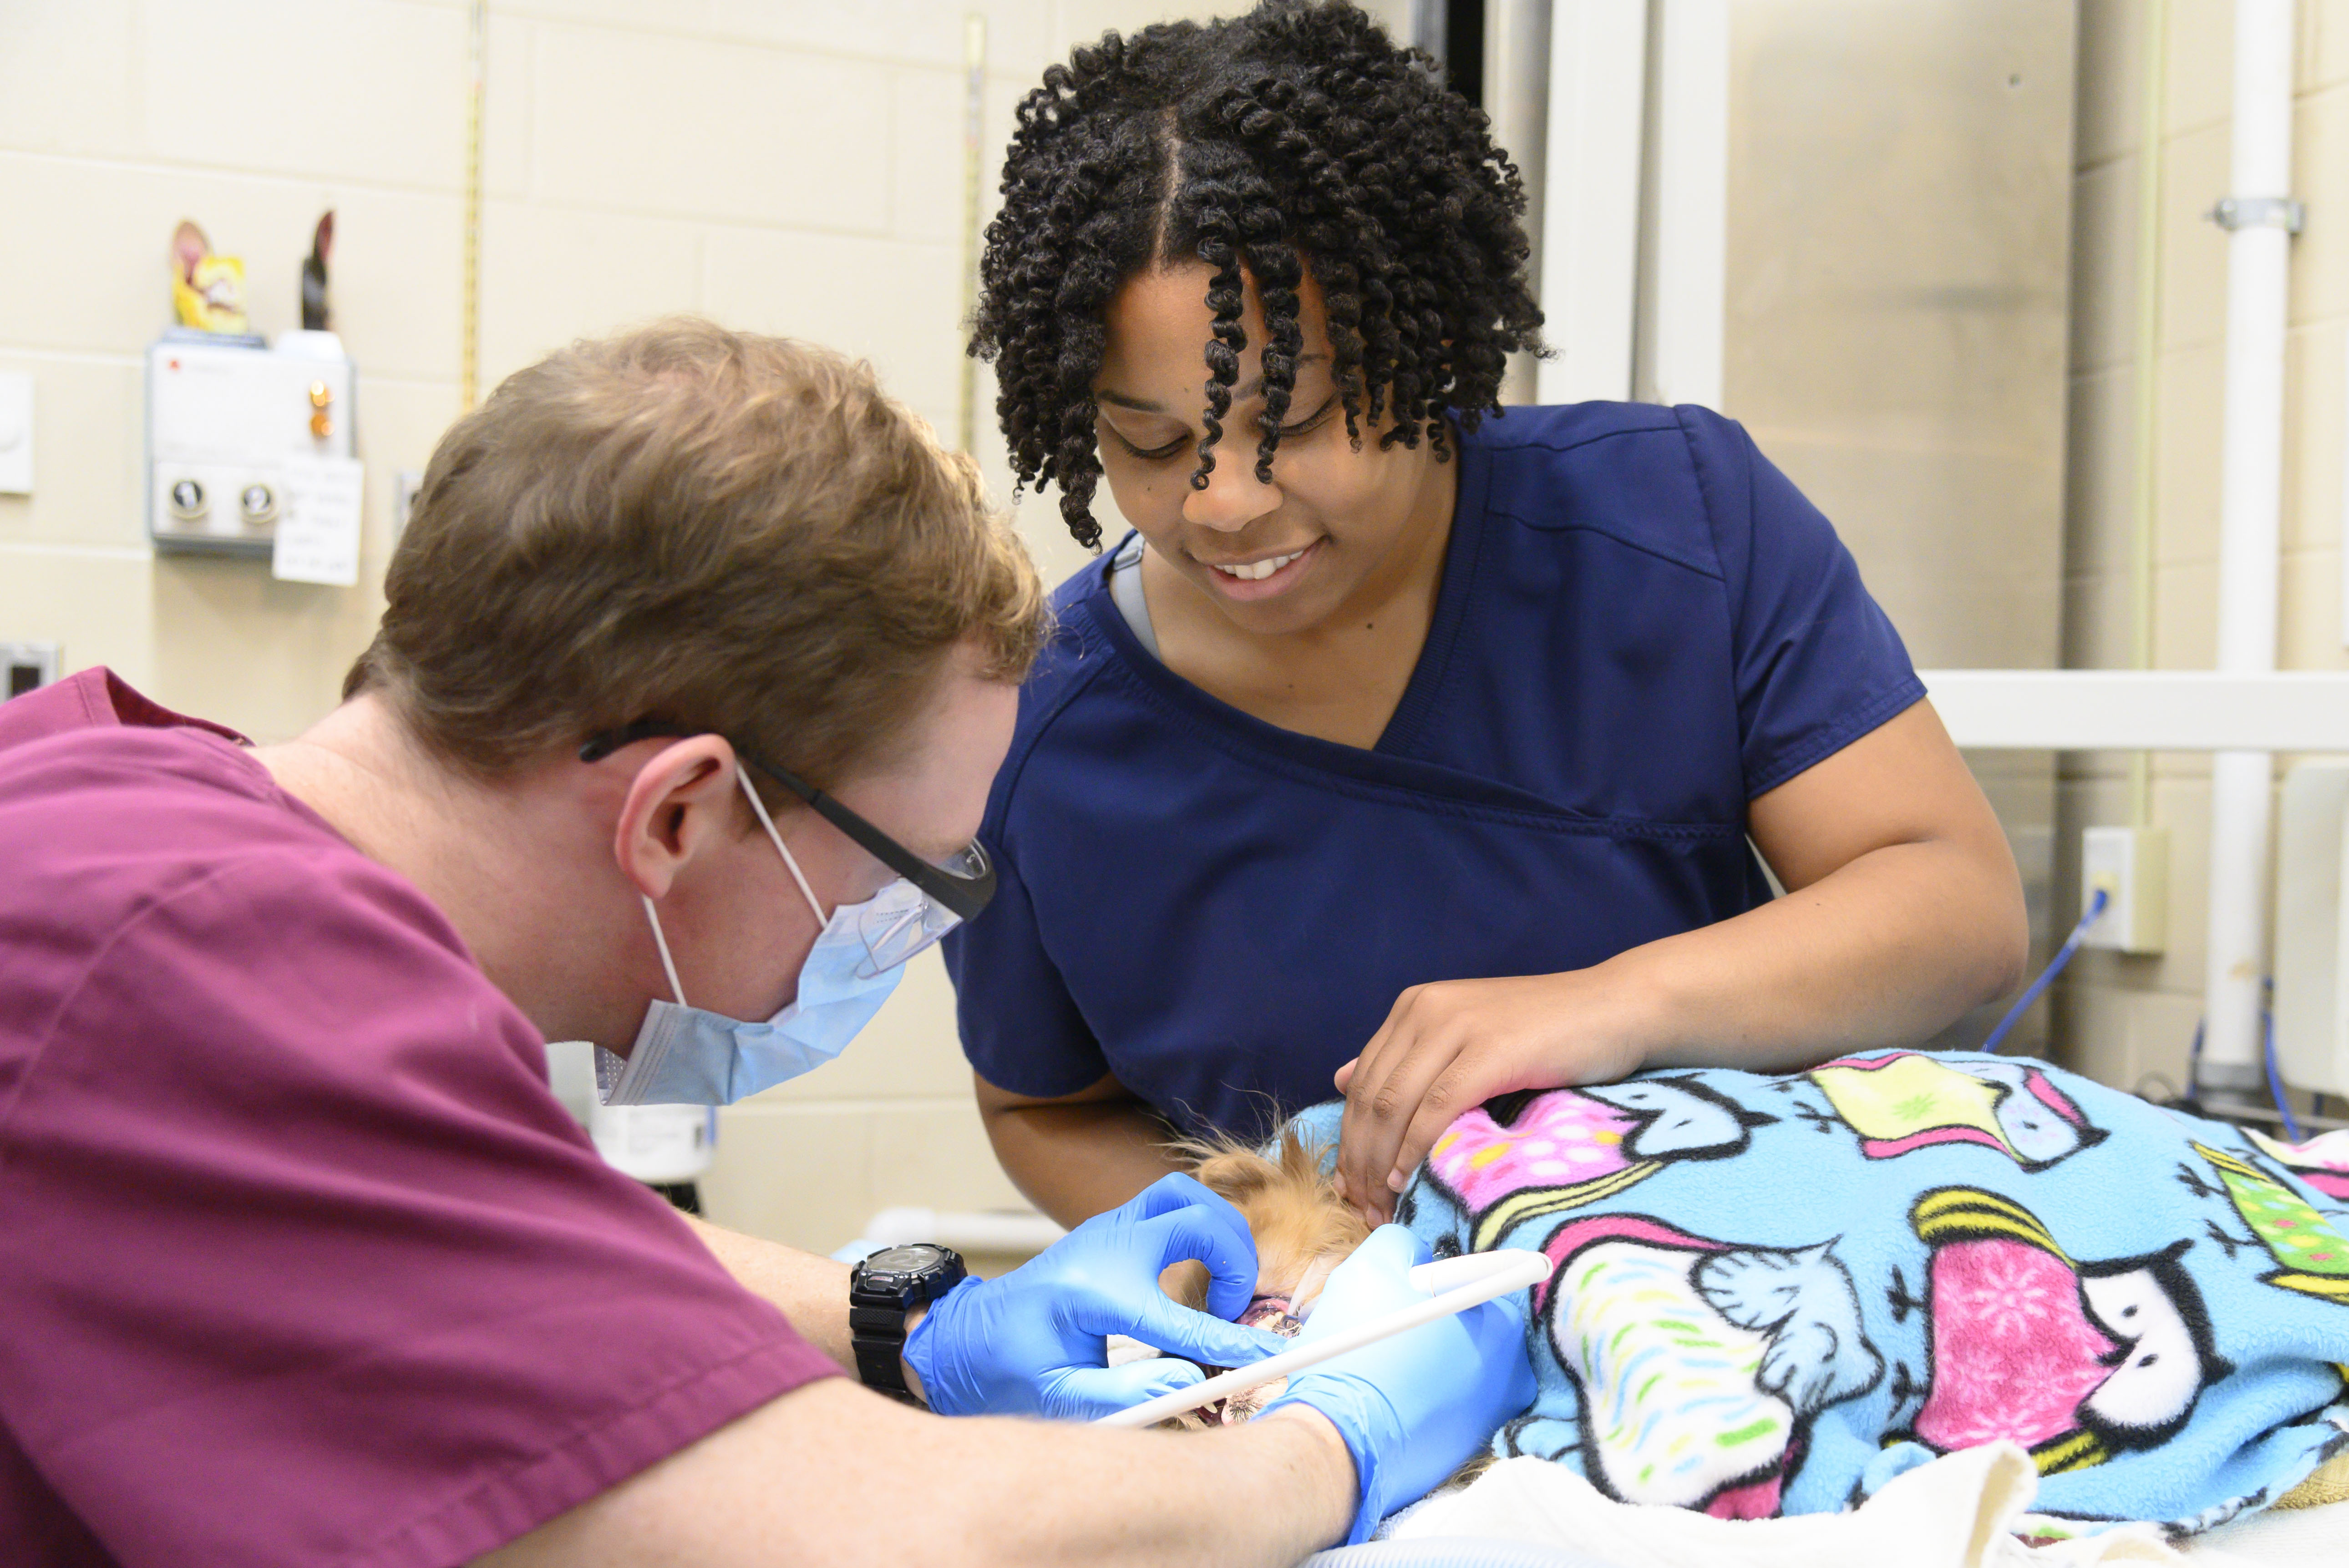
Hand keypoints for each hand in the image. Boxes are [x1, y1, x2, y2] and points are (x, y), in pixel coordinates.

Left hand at [902, 1173, 1289, 1418]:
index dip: (1229, 1344)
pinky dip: (1202, 1227)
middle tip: (1227, 1313)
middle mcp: (1105, 1247)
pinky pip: (1174, 1202)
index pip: (1179, 1319)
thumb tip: (1190, 1381)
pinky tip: (1197, 1273)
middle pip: (1198, 1217)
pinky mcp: (1114, 1226)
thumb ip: (1125, 1396)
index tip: (1263, 1361)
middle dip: (1234, 1264)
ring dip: (1220, 1234)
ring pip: (1187, 1194)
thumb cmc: (1010, 1367)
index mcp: (1093, 1294)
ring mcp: (1109, 1228)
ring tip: (1218, 1288)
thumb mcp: (1058, 1397)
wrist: (970, 1333)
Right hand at [1261, 1226, 1534, 1542]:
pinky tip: (1382, 1398)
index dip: (1428, 1283)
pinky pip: (1440, 1404)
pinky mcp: (1462, 1452)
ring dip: (1417, 1359)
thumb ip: (1404, 1243)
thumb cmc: (1360, 1351)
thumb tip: (1418, 1258)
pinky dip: (1414, 1396)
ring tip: (1378, 1365)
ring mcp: (1490, 1421)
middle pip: (1466, 1326)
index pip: (1476, 1283)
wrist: (1336, 1443)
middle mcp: (1513, 1379)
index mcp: (1503, 1329)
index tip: (1400, 1295)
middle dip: (1427, 1322)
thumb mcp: (1372, 1267)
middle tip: (1384, 1329)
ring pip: (1449, 1365)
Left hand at [1332, 969, 1648, 1223]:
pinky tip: (1408, 1179)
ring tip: (1382, 1207)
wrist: (1619, 1007)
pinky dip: (1415, 1148)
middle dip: (1359, 1161)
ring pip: (1394, 1105)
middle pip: (1370, 1098)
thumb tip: (1341, 1078)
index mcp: (1415, 1007)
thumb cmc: (1549, 1033)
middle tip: (1362, 1211)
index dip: (1349, 1141)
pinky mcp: (1492, 1049)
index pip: (1363, 1082)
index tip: (1349, 1190)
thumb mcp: (1468, 1039)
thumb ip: (1410, 1059)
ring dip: (1380, 1164)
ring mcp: (1458, 1025)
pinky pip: (1437, 1106)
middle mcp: (1425, 1009)